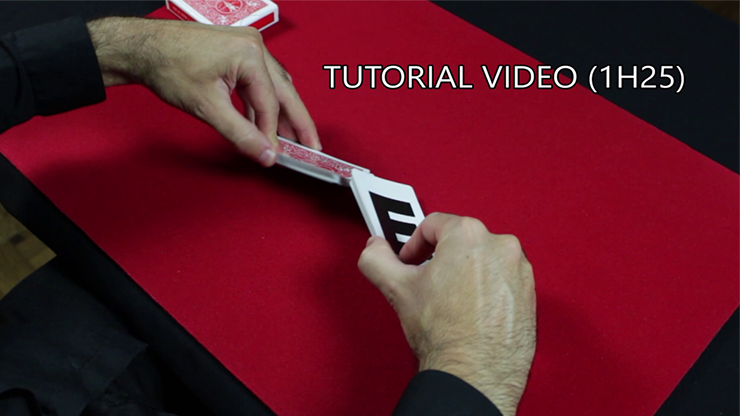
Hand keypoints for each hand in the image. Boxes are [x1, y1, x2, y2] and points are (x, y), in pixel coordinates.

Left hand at [86, 17, 319, 165]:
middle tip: (312, 148)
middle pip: (285, 92)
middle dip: (297, 123)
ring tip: (290, 140)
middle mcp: (255, 46)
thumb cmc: (169, 66)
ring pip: (274, 87)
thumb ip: (240, 134)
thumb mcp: (207, 108)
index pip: (270, 104)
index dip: (272, 134)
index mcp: (251, 55)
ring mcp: (248, 47)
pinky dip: (262, 104)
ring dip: (280, 114)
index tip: (275, 156)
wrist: (143, 49)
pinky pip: (260, 82)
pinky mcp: (239, 52)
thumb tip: (265, 154)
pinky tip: (263, 123)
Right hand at [358, 213, 535, 415]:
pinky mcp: (530, 292)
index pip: (433, 224)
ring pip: (483, 259)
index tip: (410, 262)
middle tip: (428, 283)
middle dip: (441, 259)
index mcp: (468, 235)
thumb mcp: (398, 289)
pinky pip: (502, 279)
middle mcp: (500, 245)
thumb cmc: (446, 334)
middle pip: (461, 240)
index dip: (414, 244)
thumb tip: (373, 249)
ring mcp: (519, 269)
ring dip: (465, 273)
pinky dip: (487, 288)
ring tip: (451, 301)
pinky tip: (471, 311)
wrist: (475, 374)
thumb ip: (377, 260)